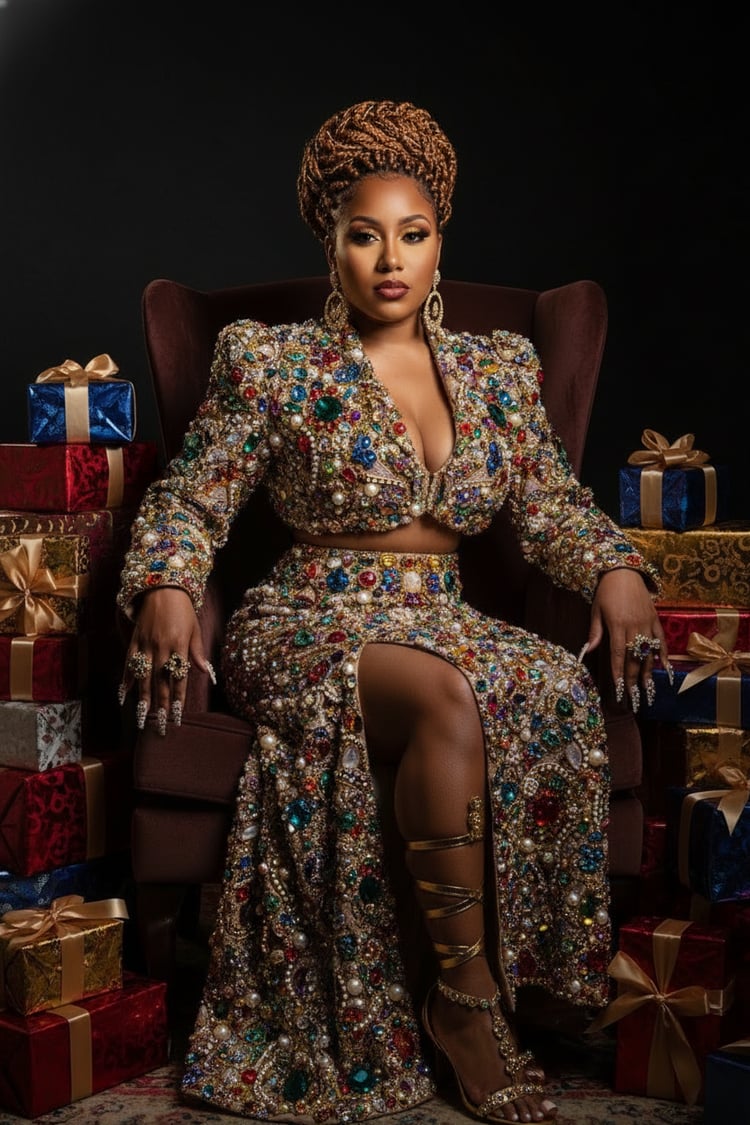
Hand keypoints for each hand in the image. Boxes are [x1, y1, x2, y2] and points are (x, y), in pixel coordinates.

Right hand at [119, 586, 212, 735]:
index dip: (177, 699)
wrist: (162, 587)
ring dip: (142, 700)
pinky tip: (122, 696)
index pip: (179, 679)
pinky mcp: (134, 641)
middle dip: (160, 707)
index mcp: (179, 646)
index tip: (177, 718)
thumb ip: (198, 652)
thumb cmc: (183, 610)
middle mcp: (162, 648)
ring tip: (141, 719)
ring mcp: (146, 645)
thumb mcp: (195, 629)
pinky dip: (125, 680)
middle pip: (160, 683)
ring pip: (143, 677)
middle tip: (159, 727)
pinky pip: (128, 664)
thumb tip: (207, 673)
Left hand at [586, 568, 668, 711]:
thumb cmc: (606, 591)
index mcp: (617, 624)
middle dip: (633, 679)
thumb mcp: (596, 610)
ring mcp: (647, 623)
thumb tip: (589, 651)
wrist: (624, 571)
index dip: (619, 673)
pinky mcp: (655, 619)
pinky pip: (661, 640)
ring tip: (647, 691)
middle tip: (633, 697)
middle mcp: (634, 625)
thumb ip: (595, 632)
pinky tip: (664, 670)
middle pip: (634, 658)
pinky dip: (663, 655)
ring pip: (649, 652)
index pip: (618, 654)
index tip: (619, 689)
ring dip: (648, 673)